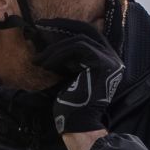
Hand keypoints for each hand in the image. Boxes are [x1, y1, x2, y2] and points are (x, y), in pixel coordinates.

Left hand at [28, 17, 122, 136]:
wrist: (78, 124)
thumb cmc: (71, 105)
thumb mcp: (69, 75)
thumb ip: (68, 59)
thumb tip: (51, 43)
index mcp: (105, 59)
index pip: (88, 34)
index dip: (68, 27)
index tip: (47, 26)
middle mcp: (112, 57)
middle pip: (87, 30)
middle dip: (62, 25)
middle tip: (41, 24)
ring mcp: (110, 59)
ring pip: (79, 40)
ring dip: (54, 48)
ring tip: (38, 59)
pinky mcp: (102, 63)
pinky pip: (78, 47)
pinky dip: (58, 53)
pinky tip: (46, 64)